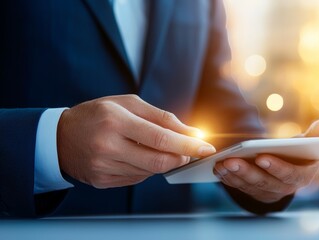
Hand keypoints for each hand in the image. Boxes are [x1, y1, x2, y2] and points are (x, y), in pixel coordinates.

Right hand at [57, 94, 215, 187]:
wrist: (60, 137)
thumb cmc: (98, 114)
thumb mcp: (127, 104)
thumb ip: (161, 117)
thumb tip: (191, 132)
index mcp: (115, 121)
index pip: (160, 138)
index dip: (188, 144)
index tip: (206, 146)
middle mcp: (108, 146)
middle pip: (159, 161)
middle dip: (181, 157)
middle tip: (188, 149)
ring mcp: (104, 167)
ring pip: (150, 171)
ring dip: (164, 161)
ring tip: (157, 147)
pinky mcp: (103, 181)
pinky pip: (138, 178)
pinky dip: (147, 168)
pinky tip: (138, 156)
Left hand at [214, 120, 318, 202]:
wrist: (290, 171)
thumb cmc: (300, 154)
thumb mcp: (309, 145)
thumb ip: (315, 136)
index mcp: (302, 176)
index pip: (289, 175)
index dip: (276, 167)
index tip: (261, 157)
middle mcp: (284, 188)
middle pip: (265, 182)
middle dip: (247, 171)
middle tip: (231, 160)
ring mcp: (268, 192)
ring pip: (249, 186)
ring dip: (233, 175)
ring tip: (221, 162)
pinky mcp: (253, 191)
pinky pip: (239, 187)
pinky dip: (228, 179)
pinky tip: (217, 167)